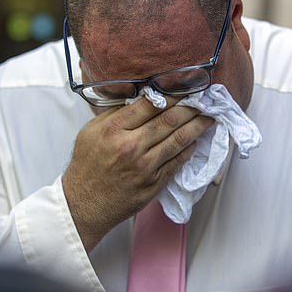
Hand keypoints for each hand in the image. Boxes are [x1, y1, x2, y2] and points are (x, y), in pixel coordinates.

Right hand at [62, 96, 212, 250]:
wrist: (83, 204)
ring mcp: (144, 167)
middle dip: (190, 108)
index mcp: (113, 129)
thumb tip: (141, 99)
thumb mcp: (90, 131)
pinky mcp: (153, 184)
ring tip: (209, 117)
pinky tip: (196, 140)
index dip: (171, 94)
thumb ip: (115, 114)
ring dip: (197, 126)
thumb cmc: (86, 166)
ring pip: (178, 140)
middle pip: (168, 120)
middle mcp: (131, 146)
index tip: (184, 88)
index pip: (150, 104)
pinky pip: (177, 162)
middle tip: (204, 99)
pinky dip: (189, 149)